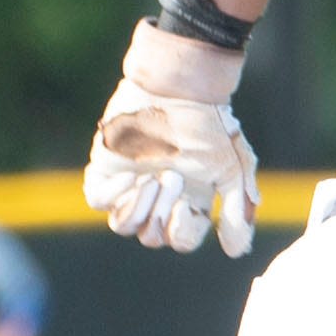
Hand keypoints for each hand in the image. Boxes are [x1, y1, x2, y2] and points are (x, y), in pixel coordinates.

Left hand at [85, 21, 258, 256]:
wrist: (178, 86)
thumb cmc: (208, 124)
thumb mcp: (233, 167)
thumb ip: (238, 208)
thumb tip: (235, 250)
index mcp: (187, 202)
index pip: (181, 240)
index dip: (184, 232)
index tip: (189, 206)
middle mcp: (157, 199)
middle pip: (151, 237)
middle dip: (162, 214)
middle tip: (172, 178)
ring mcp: (129, 185)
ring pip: (123, 225)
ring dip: (139, 208)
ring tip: (152, 177)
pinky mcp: (105, 168)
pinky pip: (97, 200)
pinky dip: (113, 194)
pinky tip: (130, 175)